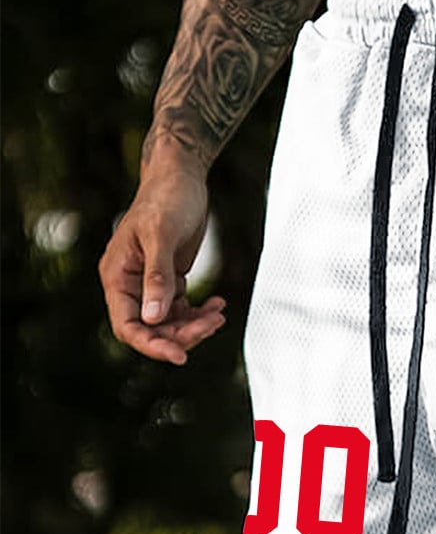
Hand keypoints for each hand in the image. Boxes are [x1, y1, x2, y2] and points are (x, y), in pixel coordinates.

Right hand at [98, 159, 225, 364]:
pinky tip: (219, 305)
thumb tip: (154, 318)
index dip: (152, 345)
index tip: (180, 356)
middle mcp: (130, 284)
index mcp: (117, 276)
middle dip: (182, 333)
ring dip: (195, 324)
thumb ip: (158, 277)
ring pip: (170, 322)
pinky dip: (200, 311)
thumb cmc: (167, 199)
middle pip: (152, 329)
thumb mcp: (161, 236)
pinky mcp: (170, 278)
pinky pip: (182, 308)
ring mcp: (150, 283)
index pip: (128, 325)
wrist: (181, 177)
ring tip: (219, 314)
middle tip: (213, 324)